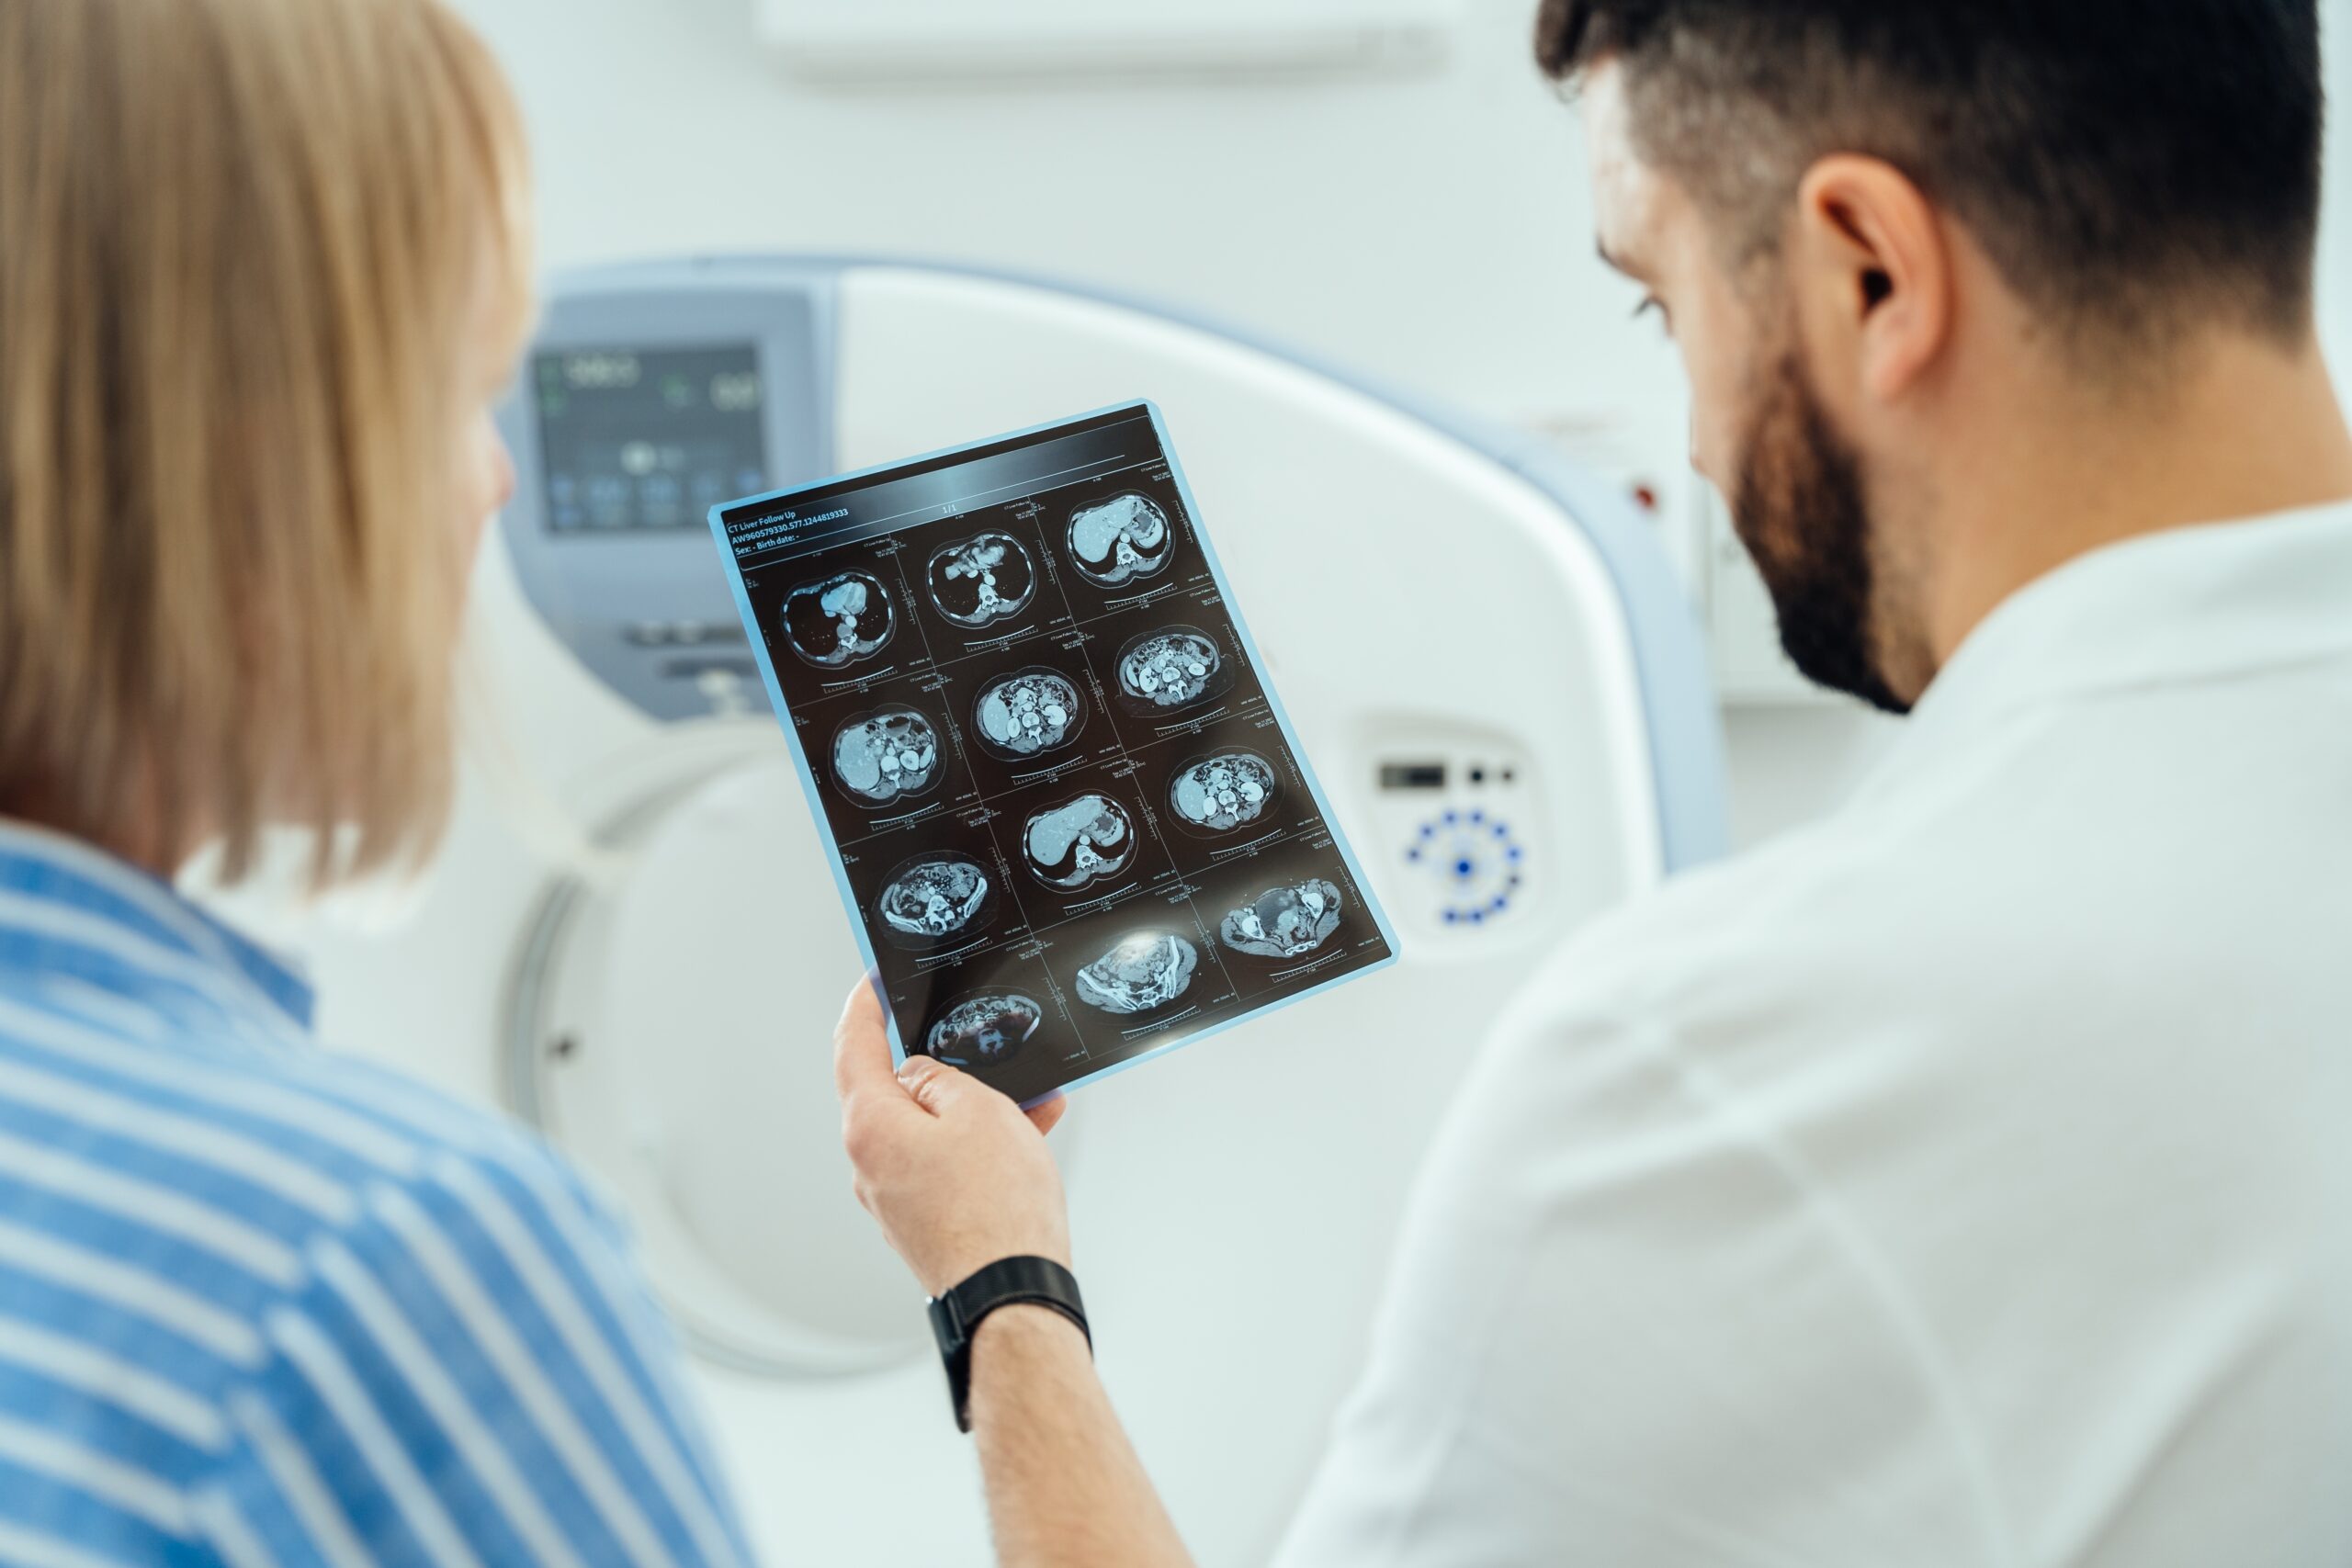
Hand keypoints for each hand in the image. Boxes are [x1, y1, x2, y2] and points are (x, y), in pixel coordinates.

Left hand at [835, 977, 1072, 1296]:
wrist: (1012, 1295)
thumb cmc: (996, 1208)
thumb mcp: (978, 1110)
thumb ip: (941, 1079)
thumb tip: (921, 1077)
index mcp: (870, 1127)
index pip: (852, 1048)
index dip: (863, 1006)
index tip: (872, 981)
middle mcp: (870, 1166)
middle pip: (896, 1092)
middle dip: (947, 1068)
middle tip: (982, 1047)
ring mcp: (894, 1201)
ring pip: (931, 1132)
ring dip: (976, 1112)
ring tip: (1033, 1104)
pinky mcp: (923, 1225)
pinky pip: (946, 1167)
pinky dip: (980, 1148)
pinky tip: (1027, 1140)